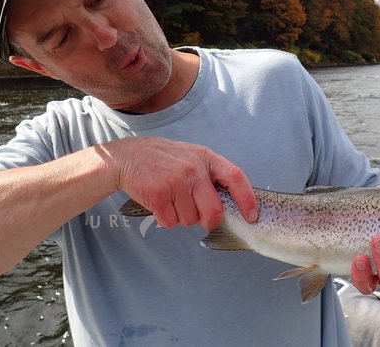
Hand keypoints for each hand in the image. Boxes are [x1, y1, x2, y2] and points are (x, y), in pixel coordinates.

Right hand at [100, 137, 257, 230]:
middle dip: (209, 221)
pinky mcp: (159, 195)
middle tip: (201, 218)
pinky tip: (159, 202)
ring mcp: (176, 182)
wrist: (128, 157)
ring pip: (190, 220)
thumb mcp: (191, 157)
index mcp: (206, 158)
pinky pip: (170, 222)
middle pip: (213, 211)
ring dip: (181, 217)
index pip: (235, 177)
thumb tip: (228, 206)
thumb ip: (209, 176)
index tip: (251, 216)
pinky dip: (165, 218)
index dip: (247, 199)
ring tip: (171, 199)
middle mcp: (193, 169)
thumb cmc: (163, 159)